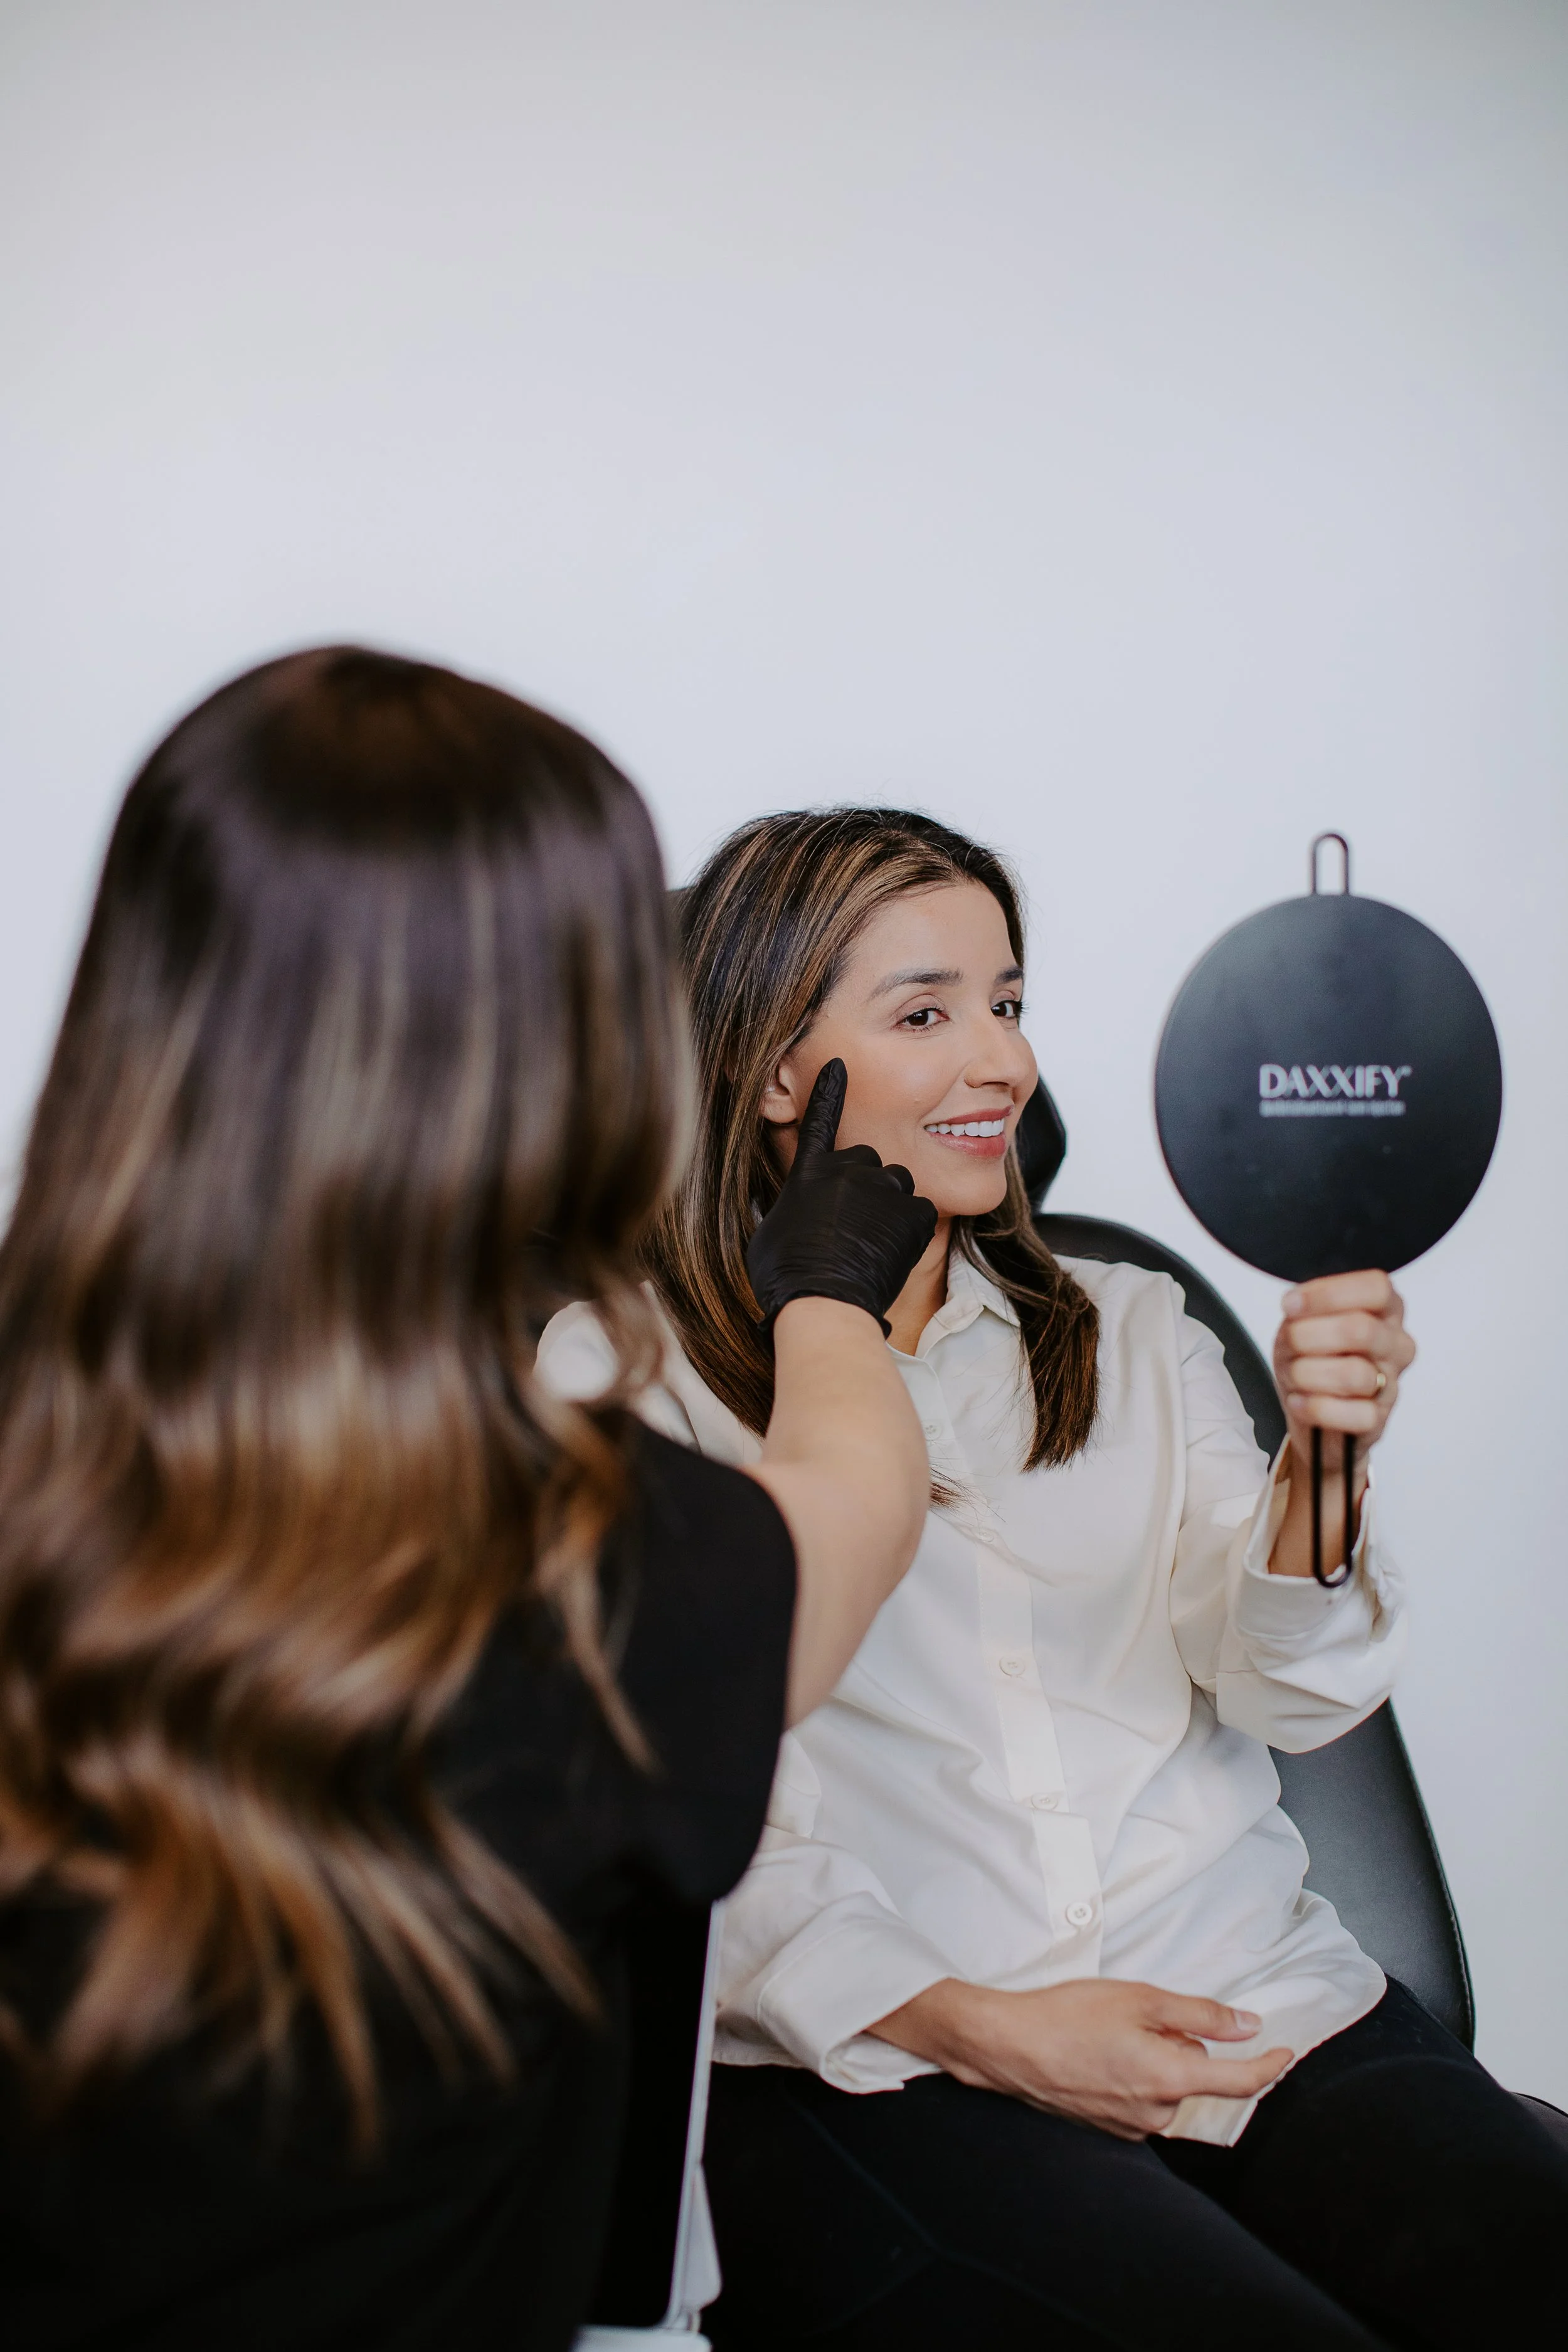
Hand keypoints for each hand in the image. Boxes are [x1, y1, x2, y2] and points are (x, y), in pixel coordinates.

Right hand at [746, 1058, 937, 1335]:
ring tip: (875, 1243)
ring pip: (897, 1184)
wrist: (822, 1300)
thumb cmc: (788, 1276)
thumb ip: (797, 1209)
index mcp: (808, 1173)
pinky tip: (894, 1254)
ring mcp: (883, 1187)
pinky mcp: (914, 1211)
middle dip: (866, 1184)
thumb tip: (804, 1216)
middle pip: (867, 1159)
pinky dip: (911, 1230)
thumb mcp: (774, 1233)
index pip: (818, 1120)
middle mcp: (847, 1169)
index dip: (828, 1091)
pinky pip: (920, 1212)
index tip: (838, 1066)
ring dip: (891, 1205)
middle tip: (856, 1226)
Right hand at [868, 1976, 1291, 2140]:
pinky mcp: (1108, 2127)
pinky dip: (1135, 2074)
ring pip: (1166, 2087)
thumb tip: (1247, 2026)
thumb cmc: (1069, 2015)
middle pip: (1195, 2077)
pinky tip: (1100, 2050)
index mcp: (1170, 2079)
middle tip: (1144, 2013)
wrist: (1008, 2045)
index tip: (1286, 2052)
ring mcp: (1130, 2125)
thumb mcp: (1140, 1998)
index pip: (1240, 2083)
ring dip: (1158, 2060)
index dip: (1269, 2067)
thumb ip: (1200, 2015)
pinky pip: (1140, 2099)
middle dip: (1185, 2046)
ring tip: (1113, 2029)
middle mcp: (1156, 2113)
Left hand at [1273, 1270, 1415, 1481]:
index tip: (1291, 1305)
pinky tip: (1299, 1401)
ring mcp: (1392, 1383)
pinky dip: (1315, 1408)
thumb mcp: (1302, 1322)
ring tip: (1295, 1376)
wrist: (1311, 1411)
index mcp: (1385, 1309)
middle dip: (1309, 1337)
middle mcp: (1397, 1343)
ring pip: (1354, 1375)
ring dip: (1308, 1374)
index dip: (1330, 1294)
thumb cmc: (1311, 1356)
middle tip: (1289, 1345)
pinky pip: (1353, 1414)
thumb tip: (1296, 1304)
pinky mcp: (1379, 1419)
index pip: (1376, 1288)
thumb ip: (1306, 1309)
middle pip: (1361, 1330)